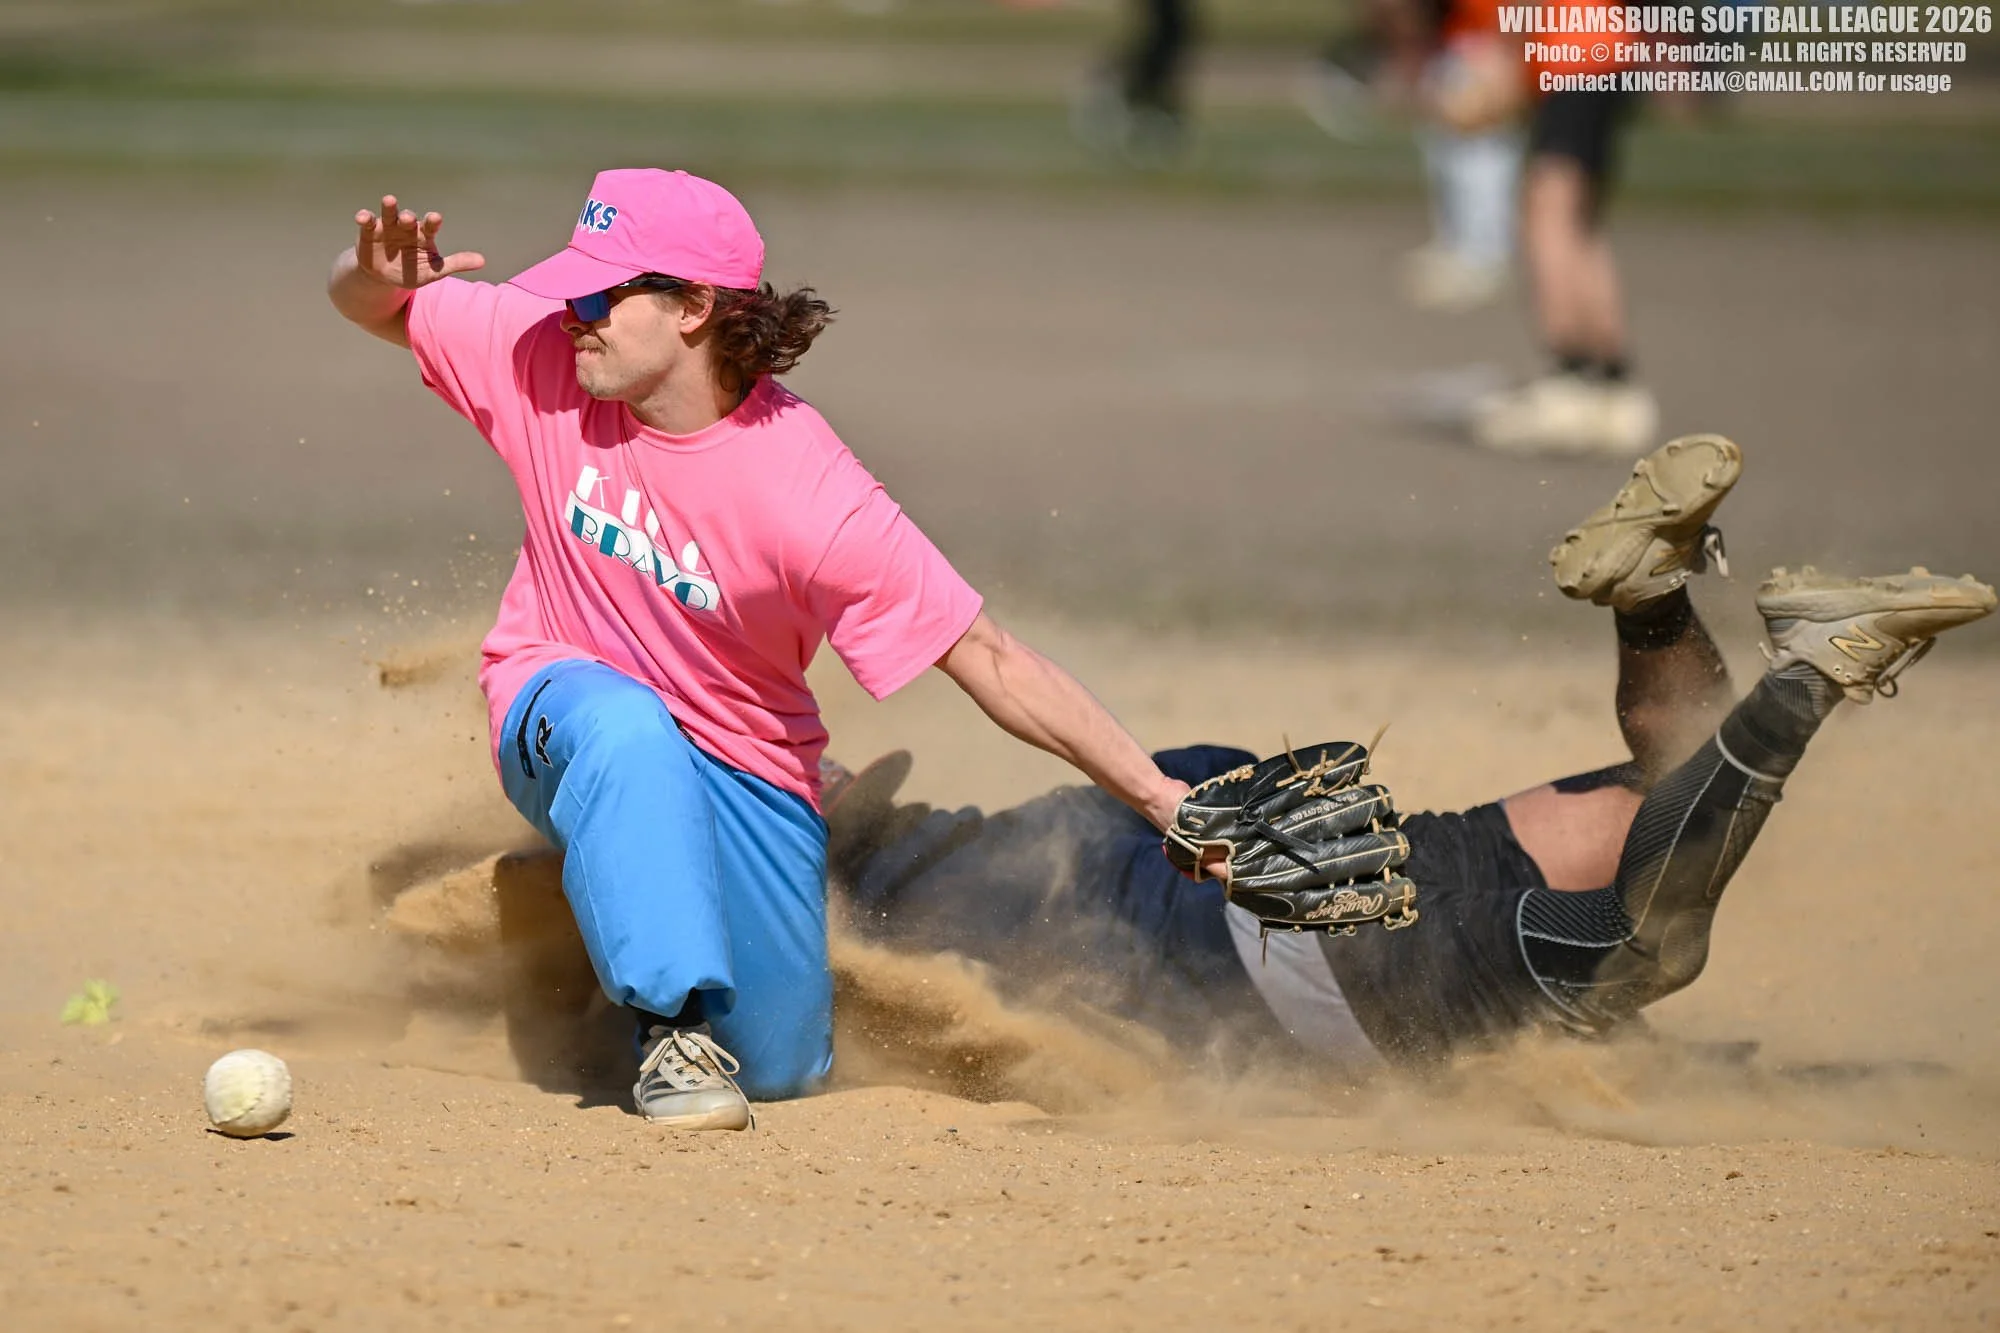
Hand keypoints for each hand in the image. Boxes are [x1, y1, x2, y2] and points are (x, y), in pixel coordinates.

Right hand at [352, 195, 484, 289]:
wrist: (385, 277)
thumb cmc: (413, 270)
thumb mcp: (434, 270)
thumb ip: (456, 263)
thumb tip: (482, 261)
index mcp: (423, 235)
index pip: (430, 225)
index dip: (432, 221)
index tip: (435, 218)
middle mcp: (406, 227)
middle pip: (408, 218)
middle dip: (408, 217)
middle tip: (409, 218)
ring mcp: (387, 227)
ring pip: (388, 214)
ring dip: (389, 207)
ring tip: (389, 200)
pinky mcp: (369, 232)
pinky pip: (367, 222)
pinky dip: (365, 217)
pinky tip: (363, 216)